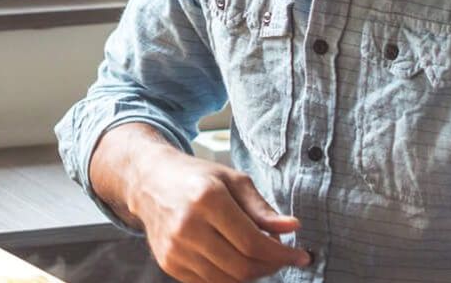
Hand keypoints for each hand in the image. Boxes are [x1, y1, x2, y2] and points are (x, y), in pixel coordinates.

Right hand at [94, 125, 309, 282]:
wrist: (149, 182)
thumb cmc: (197, 178)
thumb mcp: (233, 181)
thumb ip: (262, 209)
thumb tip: (292, 228)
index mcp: (207, 199)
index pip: (252, 242)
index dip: (282, 255)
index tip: (301, 256)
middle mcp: (187, 226)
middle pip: (242, 266)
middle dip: (270, 267)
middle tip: (281, 257)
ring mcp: (175, 249)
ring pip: (227, 280)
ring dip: (252, 274)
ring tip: (259, 257)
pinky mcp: (168, 263)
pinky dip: (230, 277)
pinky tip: (237, 260)